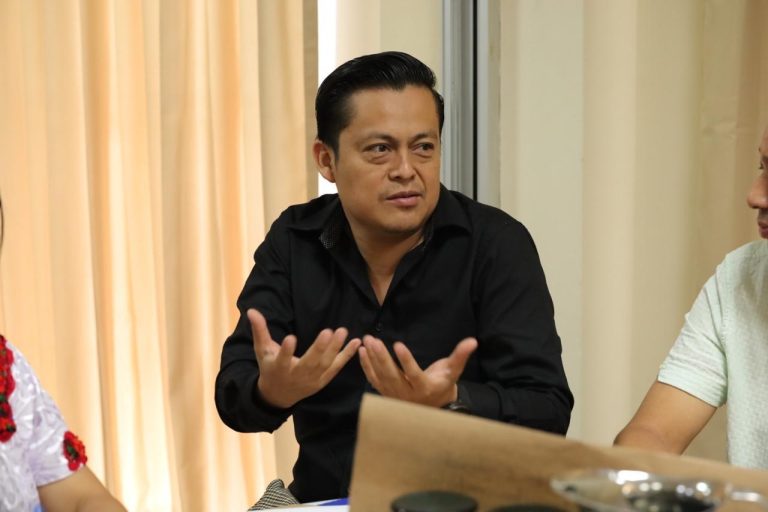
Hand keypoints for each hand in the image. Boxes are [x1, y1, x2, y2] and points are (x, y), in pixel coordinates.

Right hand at [248, 309, 360, 407]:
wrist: (279, 395)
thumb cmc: (270, 368)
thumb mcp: (262, 351)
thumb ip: (260, 331)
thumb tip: (252, 310)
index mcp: (278, 369)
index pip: (281, 360)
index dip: (285, 351)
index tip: (290, 337)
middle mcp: (296, 377)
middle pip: (309, 364)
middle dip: (319, 349)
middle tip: (328, 331)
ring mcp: (311, 380)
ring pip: (325, 365)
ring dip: (335, 349)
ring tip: (342, 331)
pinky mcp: (323, 381)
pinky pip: (336, 367)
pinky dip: (346, 356)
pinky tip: (356, 342)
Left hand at [358, 335, 477, 407]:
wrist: (432, 406)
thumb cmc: (443, 384)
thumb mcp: (453, 371)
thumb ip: (460, 356)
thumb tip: (473, 341)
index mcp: (424, 388)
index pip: (413, 374)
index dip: (406, 360)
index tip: (398, 344)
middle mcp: (407, 394)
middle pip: (392, 375)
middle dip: (381, 357)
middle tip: (374, 340)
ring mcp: (394, 394)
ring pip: (380, 377)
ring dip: (372, 358)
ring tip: (368, 340)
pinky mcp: (385, 392)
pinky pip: (373, 379)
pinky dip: (366, 365)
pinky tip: (362, 350)